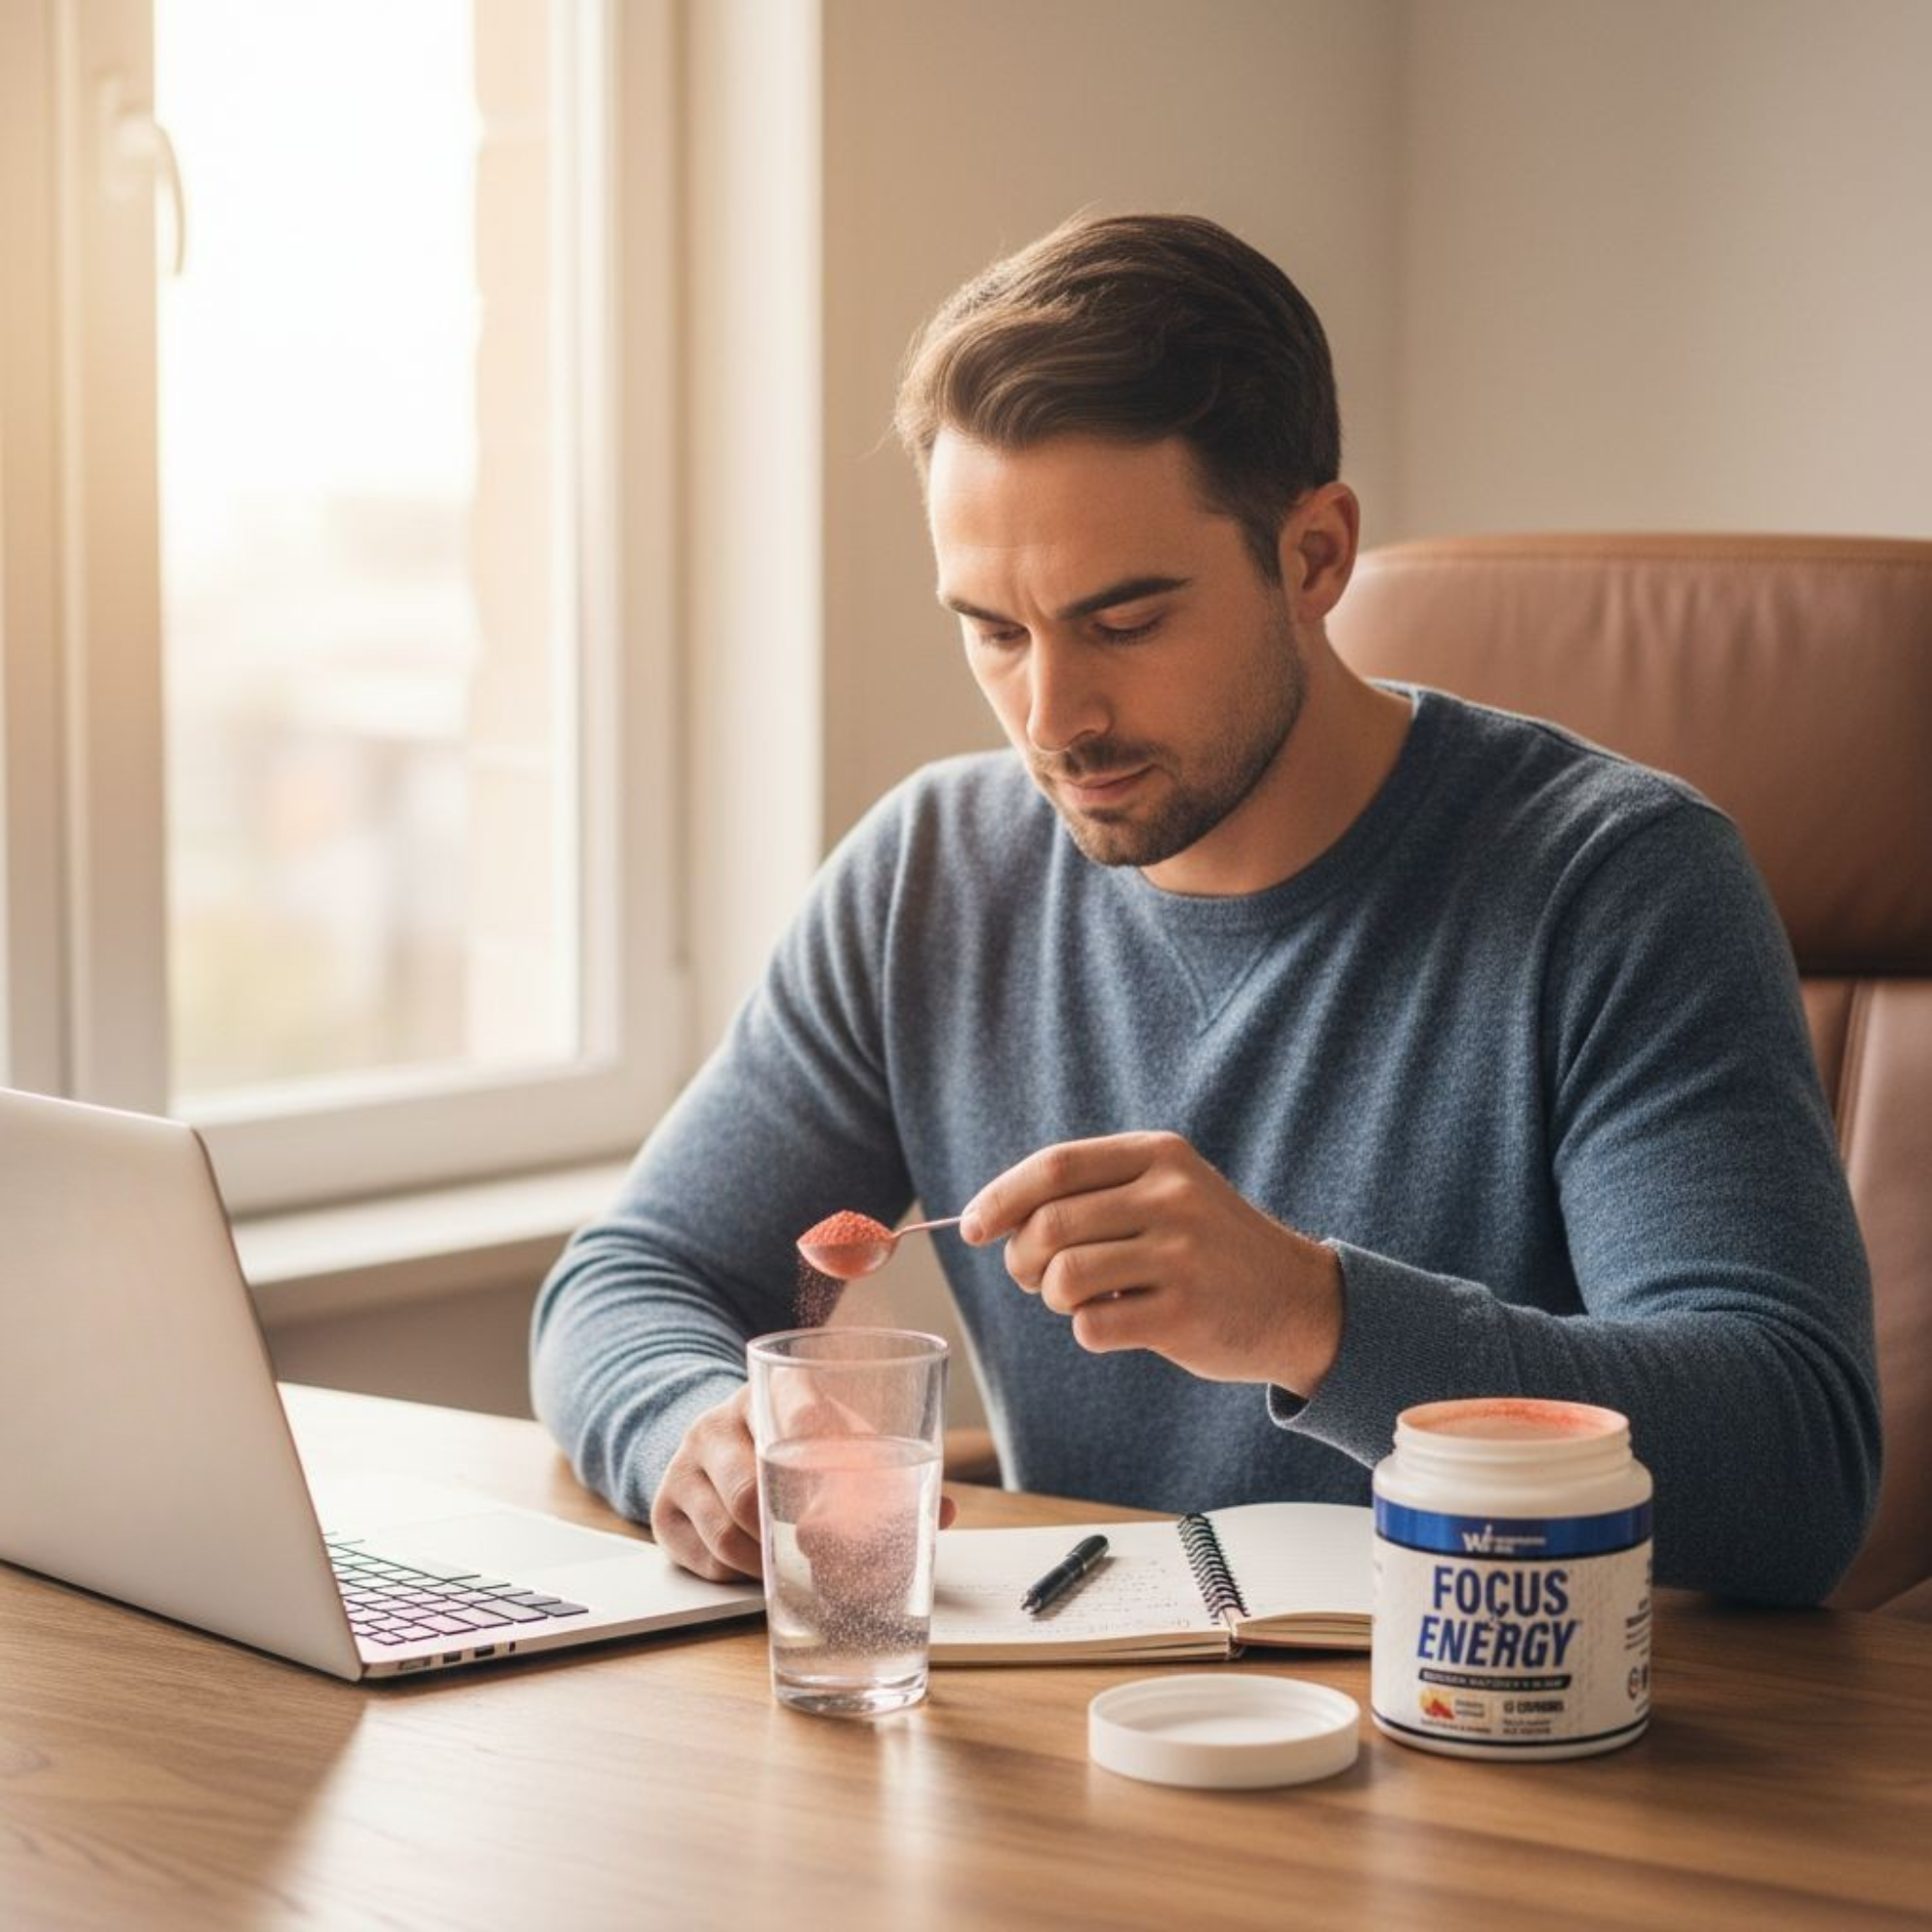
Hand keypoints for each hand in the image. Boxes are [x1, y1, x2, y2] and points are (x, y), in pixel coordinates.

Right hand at [651, 1382, 961, 1582]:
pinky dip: (738, 1574)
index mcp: (771, 1390)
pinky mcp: (665, 1506)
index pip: (797, 1408)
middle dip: (795, 1532)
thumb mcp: (829, 1430)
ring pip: (728, 1528)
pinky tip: (760, 1570)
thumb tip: (946, 1512)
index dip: (825, 1447)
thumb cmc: (790, 1438)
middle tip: (831, 1555)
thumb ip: (881, 1465)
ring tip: (797, 1569)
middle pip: (753, 1487)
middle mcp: (719, 1422)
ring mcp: (685, 1463)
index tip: (849, 1489)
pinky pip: (703, 1556)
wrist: (714, 1433)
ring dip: (768, 1562)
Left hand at [959, 1131, 1342, 1394]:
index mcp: (1158, 1155)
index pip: (1055, 1167)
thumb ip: (1090, 1192)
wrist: (1297, 1300)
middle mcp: (1171, 1197)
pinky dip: (1088, 1330)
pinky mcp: (1184, 1314)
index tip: (971, 1227)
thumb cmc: (1207, 1247)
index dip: (1001, 1198)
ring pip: (1064, 1277)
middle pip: (1049, 1225)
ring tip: (1077, 1299)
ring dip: (1052, 1297)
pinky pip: (1092, 1326)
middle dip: (1020, 1259)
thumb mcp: (1165, 1191)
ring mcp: (1181, 1256)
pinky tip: (1119, 1321)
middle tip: (1032, 1277)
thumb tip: (991, 1217)